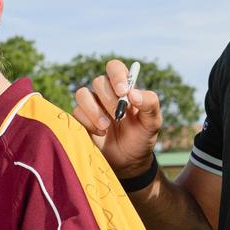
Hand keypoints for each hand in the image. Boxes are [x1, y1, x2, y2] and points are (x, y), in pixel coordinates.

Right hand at [73, 59, 162, 175]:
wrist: (129, 161)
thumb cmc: (142, 137)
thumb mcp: (153, 121)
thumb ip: (150, 104)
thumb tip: (133, 93)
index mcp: (123, 88)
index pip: (115, 68)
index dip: (117, 75)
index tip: (123, 92)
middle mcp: (106, 93)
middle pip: (98, 81)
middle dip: (108, 99)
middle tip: (119, 116)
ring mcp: (91, 105)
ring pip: (82, 94)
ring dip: (94, 110)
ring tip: (107, 126)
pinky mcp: (81, 119)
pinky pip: (76, 112)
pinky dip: (88, 123)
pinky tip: (100, 133)